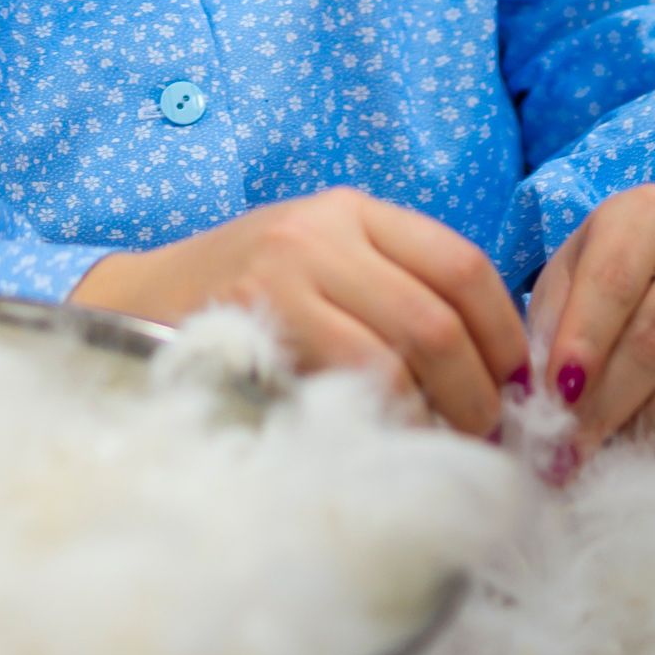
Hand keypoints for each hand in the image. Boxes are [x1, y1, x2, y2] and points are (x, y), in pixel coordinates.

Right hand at [69, 187, 527, 437]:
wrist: (138, 304)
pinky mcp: (260, 315)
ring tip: (445, 444)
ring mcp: (289, 268)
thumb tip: (491, 365)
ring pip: (406, 348)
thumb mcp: (319, 264)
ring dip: (443, 413)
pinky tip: (391, 440)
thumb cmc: (244, 296)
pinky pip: (355, 377)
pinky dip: (391, 419)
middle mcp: (323, 229)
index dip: (504, 334)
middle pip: (441, 314)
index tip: (517, 386)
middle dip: (481, 389)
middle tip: (486, 434)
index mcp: (351, 210)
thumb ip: (389, 287)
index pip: (461, 263)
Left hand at [530, 184, 654, 460]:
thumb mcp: (567, 279)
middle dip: (610, 399)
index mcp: (644, 214)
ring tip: (616, 451)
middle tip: (575, 444)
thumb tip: (539, 396)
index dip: (585, 342)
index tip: (558, 396)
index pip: (613, 279)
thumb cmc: (603, 277)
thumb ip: (552, 326)